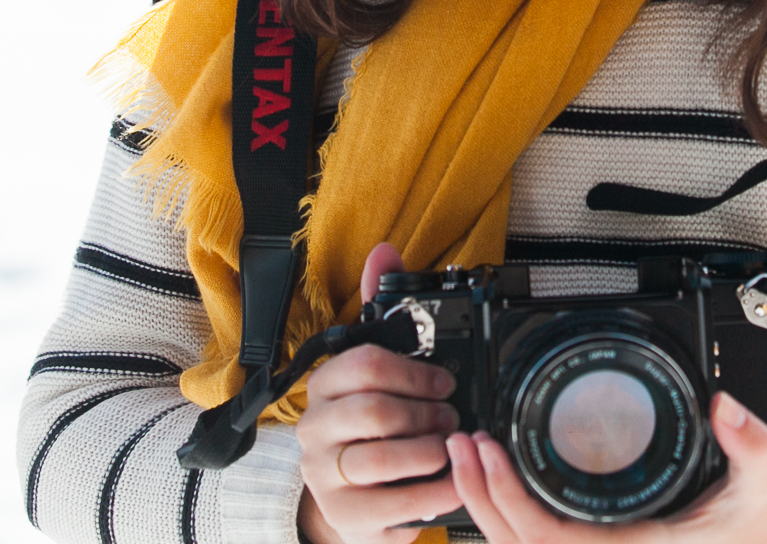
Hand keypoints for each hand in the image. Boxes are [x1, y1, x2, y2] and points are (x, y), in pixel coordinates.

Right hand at [297, 244, 461, 543]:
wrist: (353, 498)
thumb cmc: (371, 428)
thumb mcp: (377, 372)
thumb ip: (383, 310)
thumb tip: (384, 251)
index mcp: (323, 386)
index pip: (364, 364)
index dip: (415, 372)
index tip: (444, 382)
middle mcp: (314, 429)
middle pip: (376, 410)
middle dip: (427, 413)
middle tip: (452, 417)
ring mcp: (324, 475)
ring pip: (382, 457)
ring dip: (430, 451)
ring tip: (449, 448)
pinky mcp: (345, 516)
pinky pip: (395, 504)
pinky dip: (432, 492)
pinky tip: (449, 483)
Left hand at [444, 391, 766, 543]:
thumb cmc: (751, 534)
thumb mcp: (755, 487)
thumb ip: (748, 444)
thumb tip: (724, 407)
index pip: (546, 539)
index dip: (507, 500)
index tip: (489, 451)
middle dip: (478, 498)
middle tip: (463, 444)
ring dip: (485, 511)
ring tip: (467, 461)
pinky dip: (506, 525)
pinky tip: (492, 491)